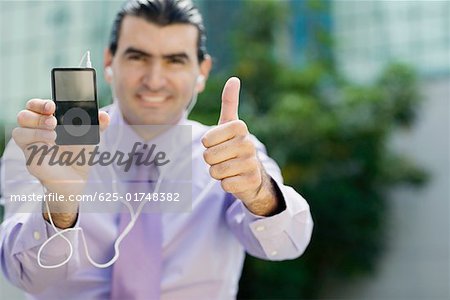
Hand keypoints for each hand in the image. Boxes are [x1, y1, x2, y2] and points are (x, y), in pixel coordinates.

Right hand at [12, 99, 109, 226]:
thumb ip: (98, 125)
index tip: (53, 105)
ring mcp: (32, 140)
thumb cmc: (80, 154)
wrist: (77, 178)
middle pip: (26, 111)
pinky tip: (50, 140)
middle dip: (38, 110)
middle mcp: (39, 128)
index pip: (38, 105)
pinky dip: (34, 135)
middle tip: (53, 119)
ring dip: (36, 124)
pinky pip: (21, 138)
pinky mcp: (29, 153)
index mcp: (52, 120)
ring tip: (54, 132)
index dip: (42, 103)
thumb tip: (104, 115)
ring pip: (21, 123)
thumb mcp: (91, 138)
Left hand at [201, 78, 280, 215]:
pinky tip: (236, 179)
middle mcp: (248, 143)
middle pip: (209, 156)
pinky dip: (227, 185)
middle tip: (225, 158)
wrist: (253, 174)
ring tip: (230, 168)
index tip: (221, 143)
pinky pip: (224, 185)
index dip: (209, 144)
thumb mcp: (231, 124)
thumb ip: (230, 102)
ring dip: (218, 173)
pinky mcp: (251, 181)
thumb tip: (234, 79)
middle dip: (212, 160)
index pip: (206, 139)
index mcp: (240, 127)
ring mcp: (251, 163)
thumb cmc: (235, 146)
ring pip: (215, 171)